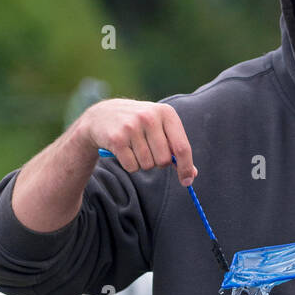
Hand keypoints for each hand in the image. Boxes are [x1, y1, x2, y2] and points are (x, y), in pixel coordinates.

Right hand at [81, 98, 196, 185]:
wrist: (103, 115)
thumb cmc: (139, 124)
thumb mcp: (160, 128)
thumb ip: (177, 149)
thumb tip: (191, 174)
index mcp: (166, 113)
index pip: (182, 147)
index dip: (186, 167)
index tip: (187, 181)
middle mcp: (149, 117)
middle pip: (164, 160)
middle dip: (158, 162)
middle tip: (149, 151)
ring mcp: (132, 127)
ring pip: (147, 165)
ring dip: (142, 163)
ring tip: (135, 148)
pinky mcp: (117, 139)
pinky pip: (132, 167)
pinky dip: (130, 165)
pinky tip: (124, 150)